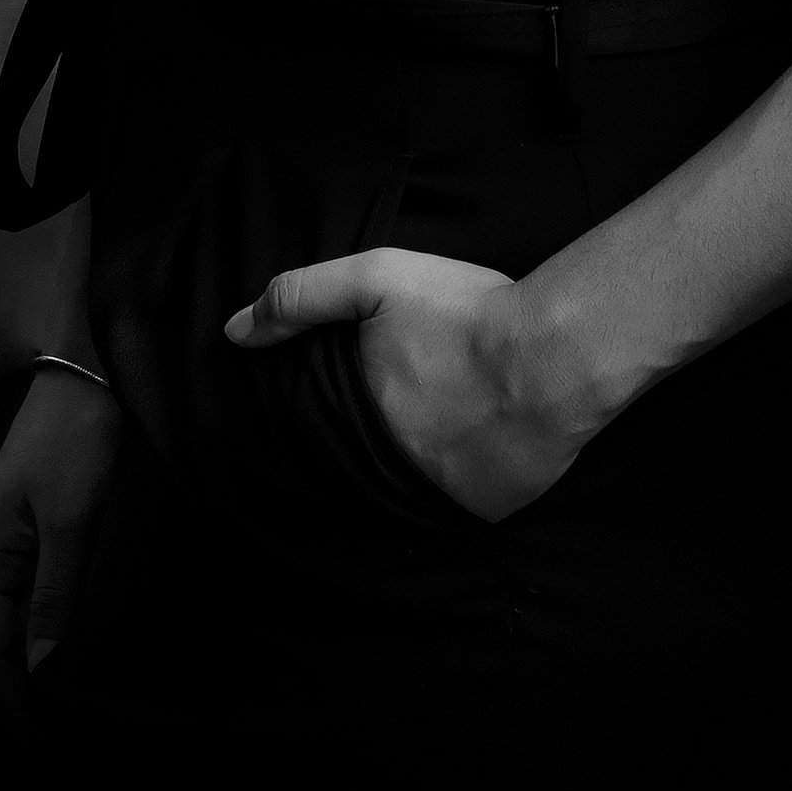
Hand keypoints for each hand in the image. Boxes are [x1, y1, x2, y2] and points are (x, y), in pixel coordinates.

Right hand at [0, 366, 124, 744]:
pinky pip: (15, 602)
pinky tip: (47, 659)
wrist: (82, 370)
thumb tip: (40, 668)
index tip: (33, 754)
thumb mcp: (74, 517)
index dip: (9, 705)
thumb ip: (56, 593)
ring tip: (46, 722)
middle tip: (43, 753)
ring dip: (18, 674)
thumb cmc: (78, 439)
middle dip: (10, 700)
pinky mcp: (17, 531)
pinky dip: (28, 639)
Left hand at [225, 248, 591, 522]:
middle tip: (397, 414)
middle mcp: (388, 470)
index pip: (314, 441)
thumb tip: (234, 332)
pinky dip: (455, 484)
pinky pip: (456, 505)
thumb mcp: (378, 279)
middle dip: (366, 446)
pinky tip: (469, 450)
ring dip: (409, 468)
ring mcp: (437, 498)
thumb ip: (303, 297)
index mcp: (358, 417)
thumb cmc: (468, 312)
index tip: (329, 415)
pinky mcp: (485, 512)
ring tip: (430, 434)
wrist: (557, 353)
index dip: (320, 427)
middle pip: (357, 468)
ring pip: (404, 491)